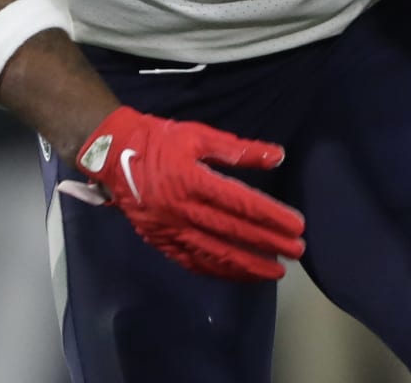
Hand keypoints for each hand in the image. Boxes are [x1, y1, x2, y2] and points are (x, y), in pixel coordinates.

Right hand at [57, 106, 305, 281]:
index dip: (271, 217)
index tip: (296, 226)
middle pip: (232, 232)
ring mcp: (170, 230)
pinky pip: (193, 262)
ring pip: (214, 254)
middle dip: (268, 244)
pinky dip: (219, 270)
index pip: (241, 204)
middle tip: (296, 252)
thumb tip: (277, 156)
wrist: (113, 154)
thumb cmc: (159, 140)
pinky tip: (239, 274)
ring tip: (275, 271)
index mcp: (192, 180)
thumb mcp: (199, 135)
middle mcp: (181, 210)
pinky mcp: (161, 241)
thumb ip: (239, 149)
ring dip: (248, 265)